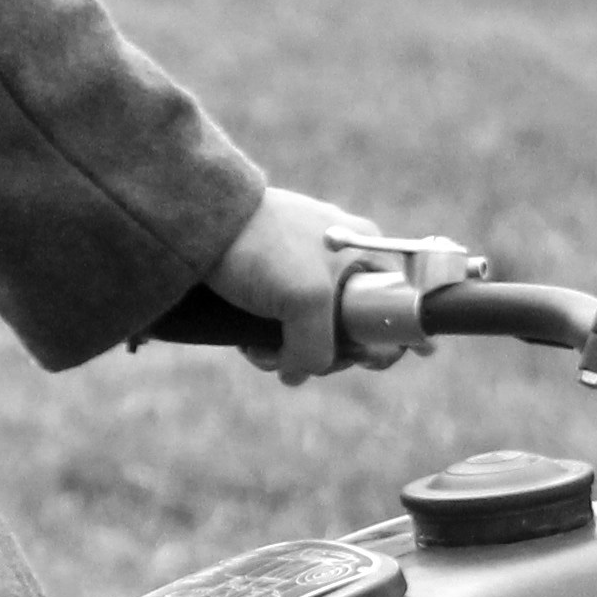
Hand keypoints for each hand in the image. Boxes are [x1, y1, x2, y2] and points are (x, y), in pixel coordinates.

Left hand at [204, 182, 421, 383]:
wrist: (199, 222)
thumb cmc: (264, 246)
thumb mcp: (308, 300)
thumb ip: (319, 347)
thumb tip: (299, 374)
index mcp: (366, 252)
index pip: (396, 307)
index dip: (387, 341)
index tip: (365, 360)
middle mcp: (341, 261)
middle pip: (352, 329)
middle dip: (324, 354)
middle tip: (296, 360)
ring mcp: (304, 272)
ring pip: (312, 332)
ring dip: (289, 353)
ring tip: (261, 351)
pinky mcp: (270, 283)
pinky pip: (282, 325)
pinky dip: (269, 342)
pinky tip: (250, 345)